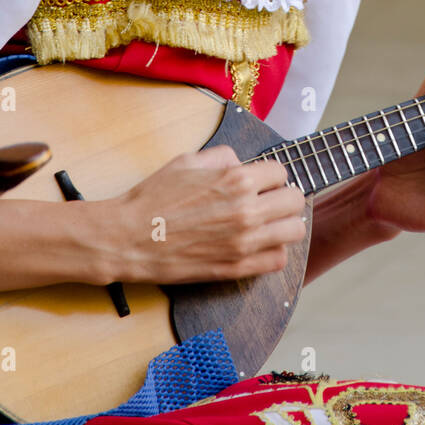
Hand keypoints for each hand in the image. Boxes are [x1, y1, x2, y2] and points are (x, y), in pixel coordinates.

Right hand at [105, 145, 307, 284]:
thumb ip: (223, 156)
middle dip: (283, 197)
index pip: (281, 172)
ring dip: (285, 224)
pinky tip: (259, 245)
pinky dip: (274, 251)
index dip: (270, 175)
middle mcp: (247, 210)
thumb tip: (242, 163)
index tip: (262, 181)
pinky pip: (278, 260)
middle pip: (295, 201)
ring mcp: (244, 242)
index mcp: (236, 179)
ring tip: (269, 223)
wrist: (129, 237)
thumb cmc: (154, 197)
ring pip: (294, 231)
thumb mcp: (188, 160)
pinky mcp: (236, 268)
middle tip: (269, 200)